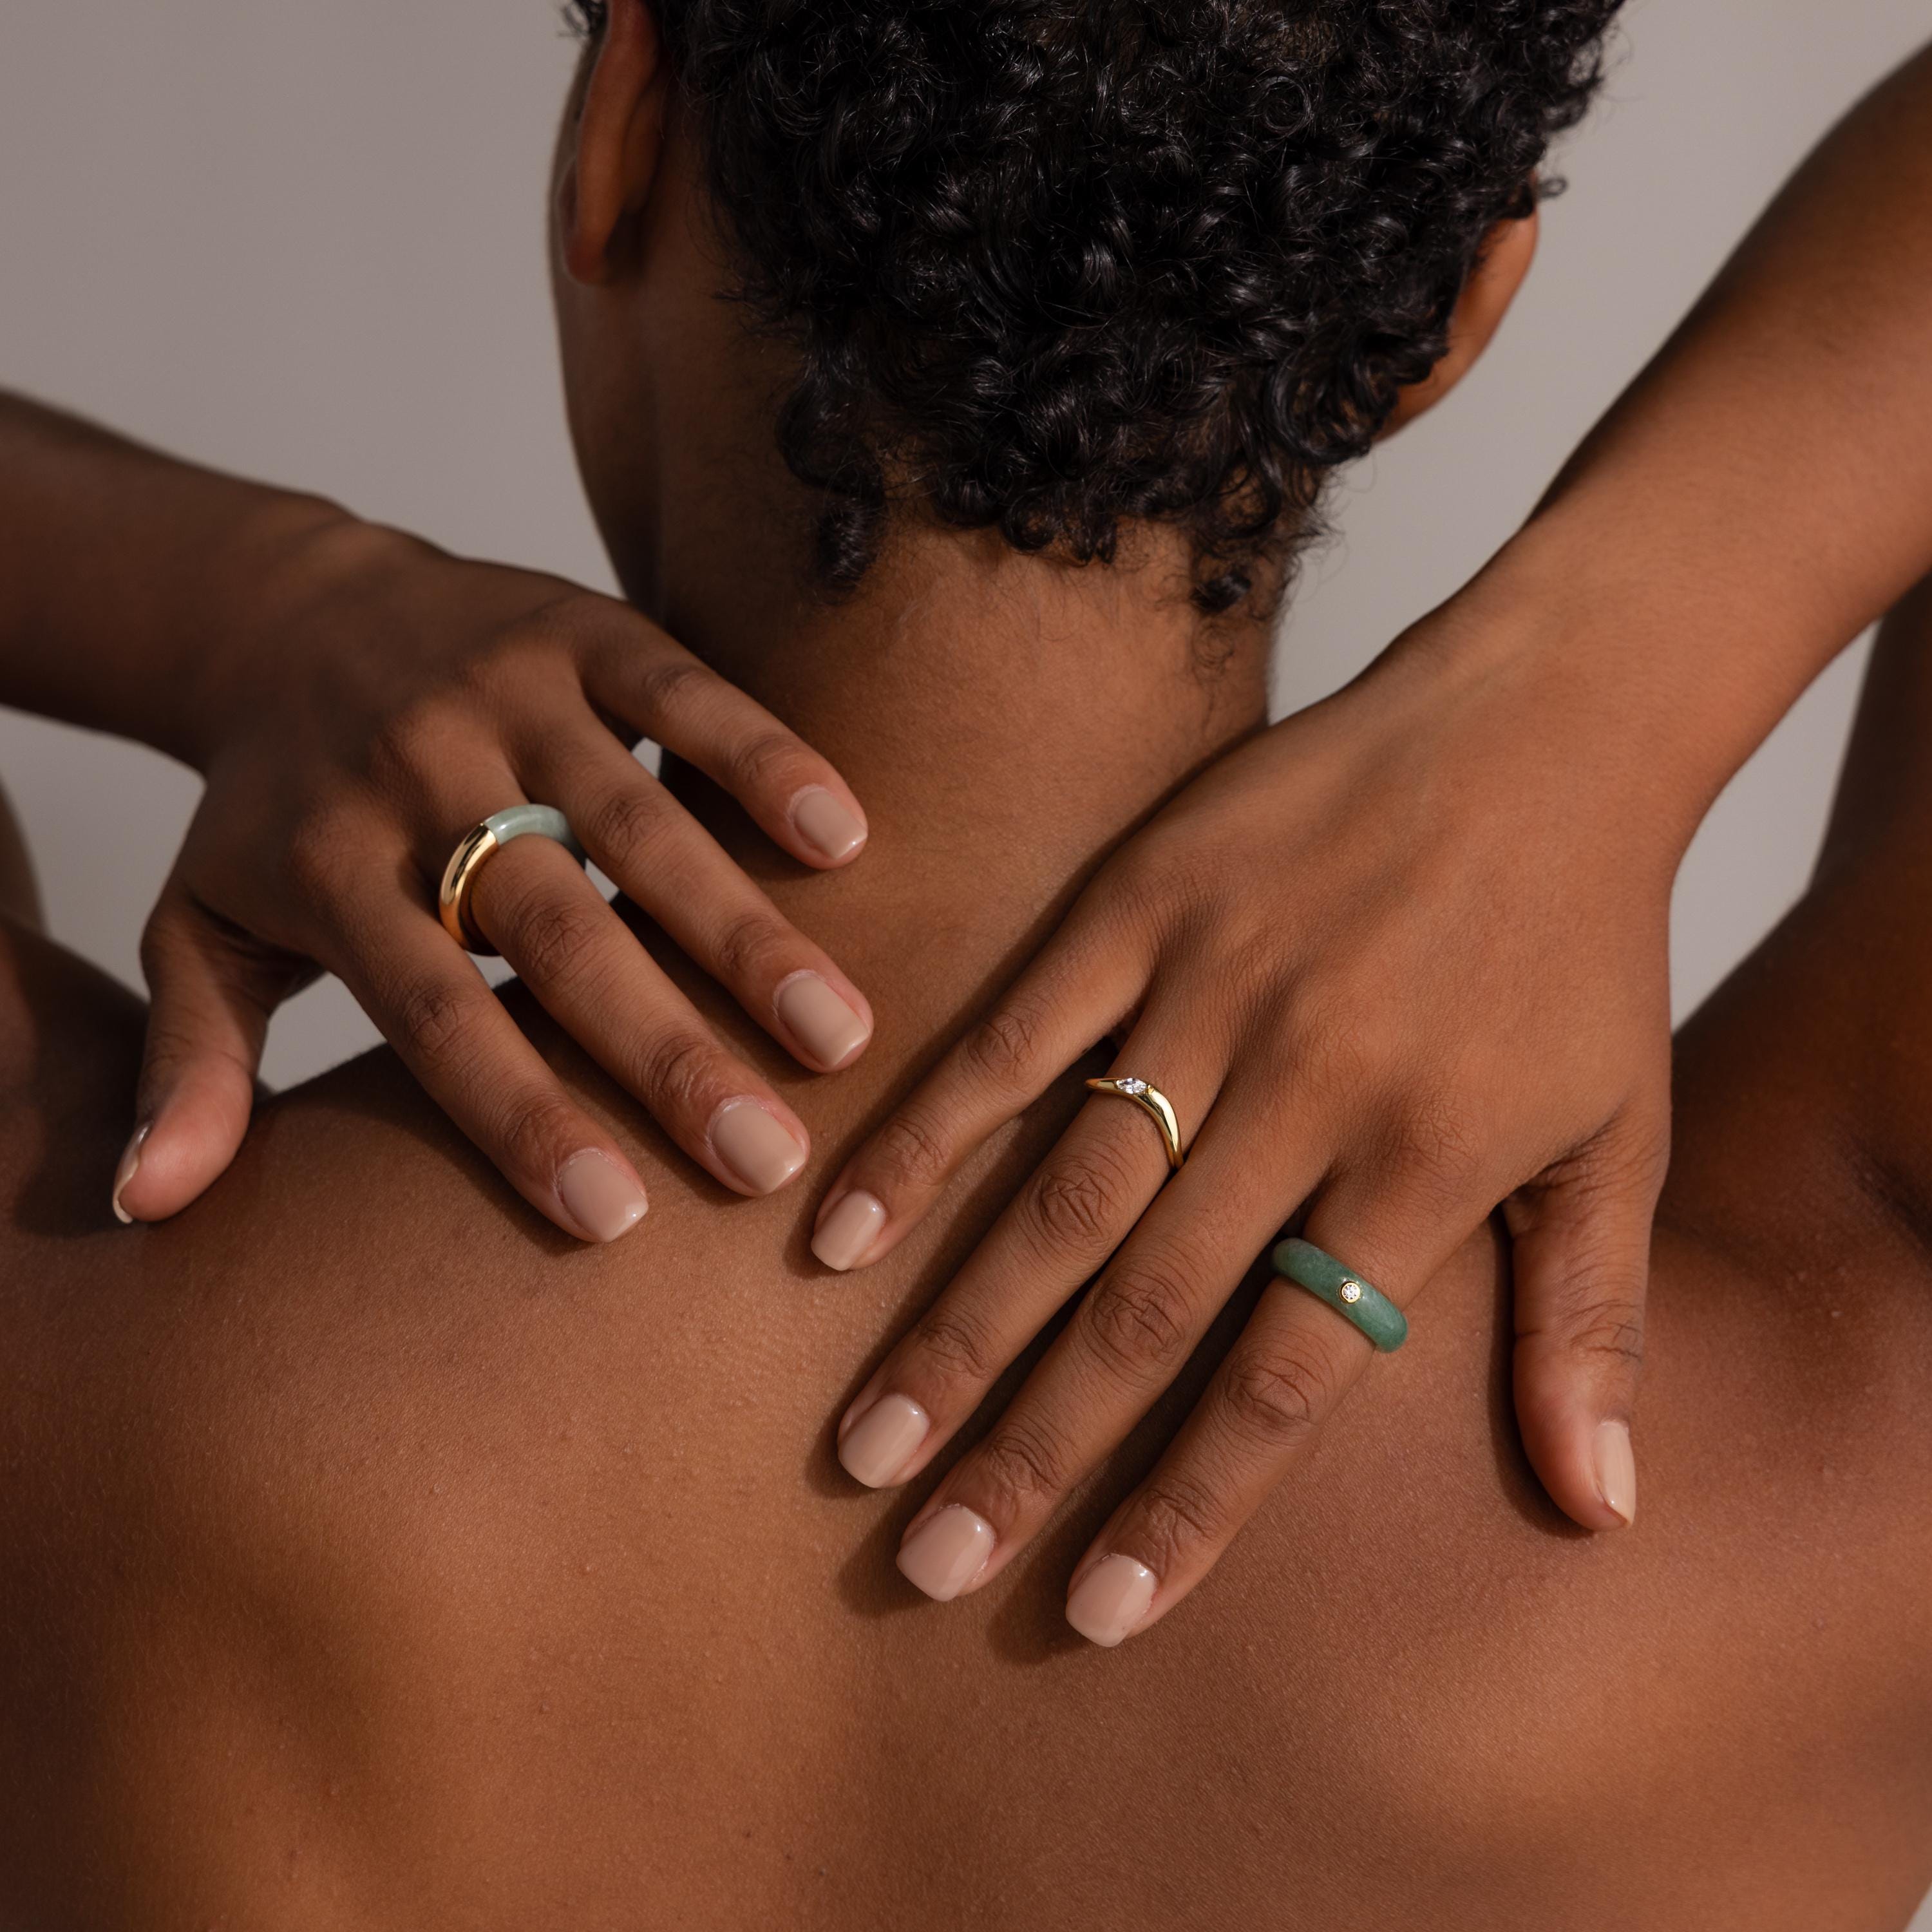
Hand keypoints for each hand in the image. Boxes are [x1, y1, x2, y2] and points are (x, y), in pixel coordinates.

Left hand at [114, 511, 872, 1238]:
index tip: (616, 1220)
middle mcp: (423, 780)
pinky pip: (684, 693)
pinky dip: (766, 760)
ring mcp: (506, 696)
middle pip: (554, 931)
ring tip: (842, 1034)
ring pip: (638, 821)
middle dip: (665, 1048)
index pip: (432, 1013)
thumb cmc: (272, 808)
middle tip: (769, 1159)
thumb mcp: (195, 928)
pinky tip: (846, 841)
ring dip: (744, 929)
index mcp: (332, 869)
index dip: (520, 1114)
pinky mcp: (579, 627)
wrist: (290, 609)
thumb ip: (190, 1061)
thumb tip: (148, 1210)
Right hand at [814, 590, 1677, 1640]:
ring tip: (868, 1443)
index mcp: (1420, 1162)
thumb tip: (1601, 1511)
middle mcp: (1302, 1089)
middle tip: (926, 1560)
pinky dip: (924, 1139)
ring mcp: (1205, 990)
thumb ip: (1592, 1322)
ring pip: (1060, 1193)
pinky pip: (1010, 1039)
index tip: (1098, 1611)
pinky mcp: (1135, 902)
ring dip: (955, 1327)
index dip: (1191, 1504)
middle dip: (1032, 1449)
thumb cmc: (1577, 944)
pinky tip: (841, 1231)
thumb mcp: (1622, 1137)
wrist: (1538, 721)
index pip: (1285, 1375)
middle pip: (1145, 1307)